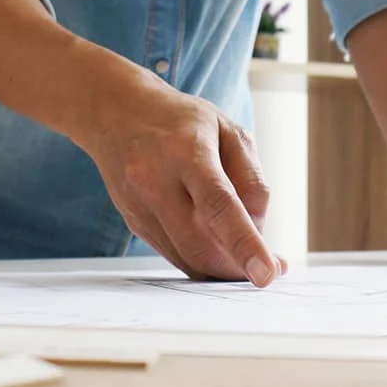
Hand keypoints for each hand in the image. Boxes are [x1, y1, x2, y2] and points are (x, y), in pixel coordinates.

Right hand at [78, 80, 284, 284]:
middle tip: (268, 269)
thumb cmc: (179, 121)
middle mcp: (155, 181)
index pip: (218, 205)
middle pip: (200, 245)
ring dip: (222, 269)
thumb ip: (251, 180)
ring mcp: (140, 207)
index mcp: (186, 152)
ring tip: (247, 257)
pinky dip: (202, 260)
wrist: (117, 114)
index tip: (267, 273)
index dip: (244, 243)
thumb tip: (257, 231)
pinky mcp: (135, 224)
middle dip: (238, 268)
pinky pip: (175, 255)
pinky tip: (218, 246)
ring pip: (187, 259)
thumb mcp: (229, 131)